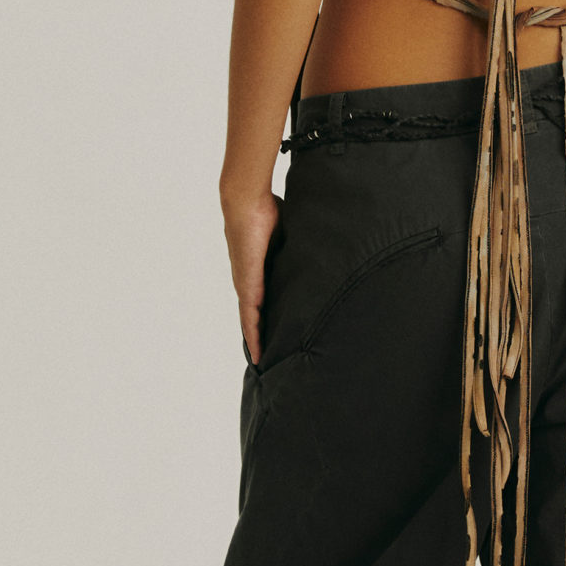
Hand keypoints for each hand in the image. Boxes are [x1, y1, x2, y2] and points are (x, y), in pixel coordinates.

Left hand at [222, 187, 282, 367]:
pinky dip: (253, 337)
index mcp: (259, 269)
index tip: (274, 332)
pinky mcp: (248, 286)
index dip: (267, 317)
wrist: (248, 203)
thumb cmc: (266, 210)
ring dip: (255, 342)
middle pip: (254, 315)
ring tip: (262, 362)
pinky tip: (257, 353)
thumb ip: (298, 245)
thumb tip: (319, 244)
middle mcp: (249, 281)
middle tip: (268, 355)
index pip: (263, 300)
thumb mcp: (288, 234)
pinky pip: (250, 318)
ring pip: (250, 321)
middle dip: (260, 334)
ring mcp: (246, 285)